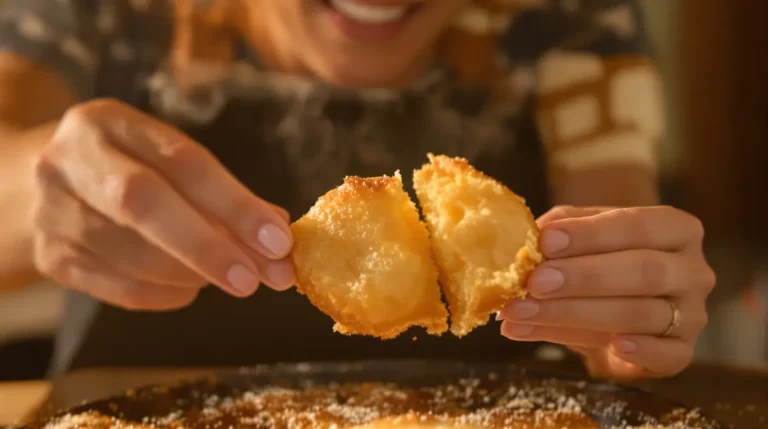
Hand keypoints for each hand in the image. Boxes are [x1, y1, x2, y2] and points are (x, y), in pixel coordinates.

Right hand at [31, 99, 294, 309]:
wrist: (52, 184)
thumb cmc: (132, 170)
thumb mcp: (170, 163)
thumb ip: (225, 196)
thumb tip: (278, 234)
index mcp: (110, 122)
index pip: (182, 161)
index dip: (235, 204)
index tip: (279, 241)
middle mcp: (69, 159)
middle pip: (142, 202)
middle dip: (208, 246)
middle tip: (255, 279)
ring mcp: (50, 209)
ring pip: (128, 251)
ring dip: (190, 273)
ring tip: (229, 279)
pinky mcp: (48, 256)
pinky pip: (116, 287)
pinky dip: (164, 294)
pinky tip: (190, 289)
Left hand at [498, 206, 714, 379]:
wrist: (615, 307)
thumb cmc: (599, 260)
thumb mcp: (580, 237)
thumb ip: (558, 232)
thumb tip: (527, 238)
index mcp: (675, 229)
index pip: (637, 225)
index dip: (590, 234)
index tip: (545, 242)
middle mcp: (692, 269)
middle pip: (643, 270)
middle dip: (583, 277)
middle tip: (535, 282)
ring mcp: (693, 313)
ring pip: (641, 313)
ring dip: (575, 314)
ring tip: (524, 314)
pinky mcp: (682, 351)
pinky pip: (668, 355)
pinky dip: (641, 351)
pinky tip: (613, 345)